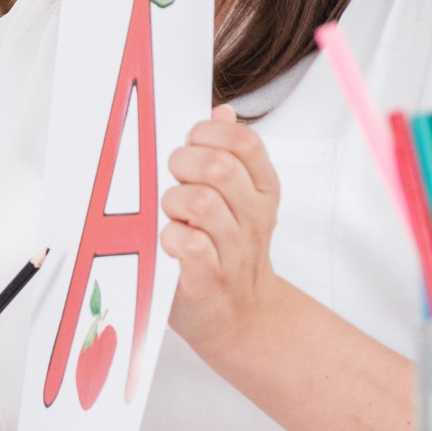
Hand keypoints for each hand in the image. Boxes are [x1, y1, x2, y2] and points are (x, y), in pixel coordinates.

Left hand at [161, 104, 284, 353]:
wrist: (242, 318)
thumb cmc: (228, 251)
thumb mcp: (239, 200)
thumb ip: (230, 155)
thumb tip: (221, 113)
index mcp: (262, 191)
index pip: (245, 143)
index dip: (208, 136)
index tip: (190, 146)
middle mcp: (253, 217)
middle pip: (219, 168)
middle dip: (183, 164)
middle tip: (172, 179)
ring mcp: (234, 249)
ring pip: (200, 202)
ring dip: (173, 202)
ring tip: (171, 215)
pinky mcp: (208, 278)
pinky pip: (189, 244)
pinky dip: (172, 237)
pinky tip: (169, 240)